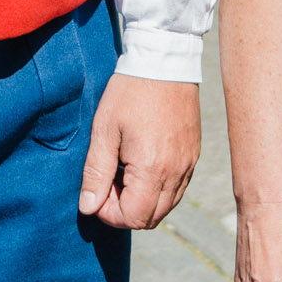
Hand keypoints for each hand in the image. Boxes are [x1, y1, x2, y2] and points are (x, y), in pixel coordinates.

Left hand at [78, 75, 198, 229]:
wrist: (164, 62)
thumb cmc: (130, 92)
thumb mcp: (104, 131)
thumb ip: (95, 173)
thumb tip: (88, 207)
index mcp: (152, 168)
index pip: (133, 218)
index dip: (109, 214)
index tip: (96, 192)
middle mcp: (176, 172)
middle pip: (151, 219)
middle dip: (125, 211)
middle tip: (107, 183)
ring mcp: (188, 164)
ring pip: (166, 207)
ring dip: (142, 202)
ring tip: (123, 173)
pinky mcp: (193, 155)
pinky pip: (177, 189)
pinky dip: (158, 190)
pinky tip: (141, 166)